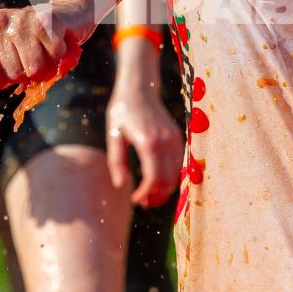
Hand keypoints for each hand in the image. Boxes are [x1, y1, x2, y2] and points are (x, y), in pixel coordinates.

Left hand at [0, 0, 88, 90]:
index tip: (7, 71)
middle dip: (26, 73)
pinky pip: (54, 56)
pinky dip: (59, 57)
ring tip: (44, 53)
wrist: (64, 14)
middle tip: (31, 57)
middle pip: (12, 73)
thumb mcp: (2, 53)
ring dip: (45, 68)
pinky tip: (55, 44)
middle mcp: (0, 20)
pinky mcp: (48, 19)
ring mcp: (24, 18)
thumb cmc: (29, 40)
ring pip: (34, 68)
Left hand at [106, 78, 182, 207]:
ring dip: (164, 188)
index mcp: (148, 142)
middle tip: (143, 202)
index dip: (146, 194)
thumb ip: (116, 162)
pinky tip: (157, 180)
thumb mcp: (114, 136)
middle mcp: (165, 142)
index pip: (153, 179)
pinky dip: (170, 176)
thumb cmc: (122, 110)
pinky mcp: (178, 137)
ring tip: (149, 195)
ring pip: (176, 174)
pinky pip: (178, 163)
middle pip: (168, 180)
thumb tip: (121, 186)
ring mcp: (174, 139)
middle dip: (156, 195)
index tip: (136, 200)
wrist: (140, 88)